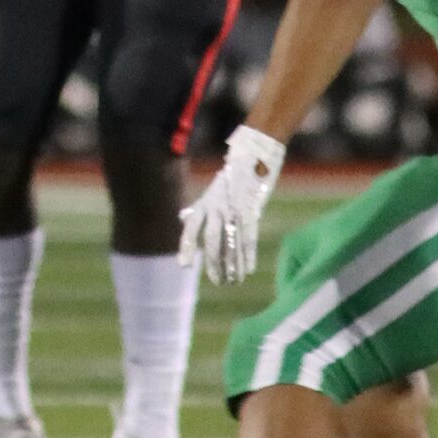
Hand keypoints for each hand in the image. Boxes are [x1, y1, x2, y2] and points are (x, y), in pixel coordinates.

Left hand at [181, 125, 286, 283]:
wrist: (254, 155)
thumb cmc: (232, 177)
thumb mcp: (211, 192)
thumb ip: (198, 208)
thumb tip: (183, 216)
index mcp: (205, 203)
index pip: (191, 228)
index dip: (187, 246)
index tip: (183, 266)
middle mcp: (216, 207)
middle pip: (211, 240)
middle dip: (213, 263)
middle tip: (216, 282)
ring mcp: (234, 208)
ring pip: (230, 242)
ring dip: (232, 265)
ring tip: (232, 281)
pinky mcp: (252, 210)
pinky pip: (248, 236)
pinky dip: (248, 254)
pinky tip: (248, 269)